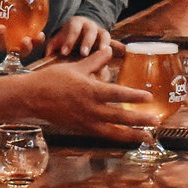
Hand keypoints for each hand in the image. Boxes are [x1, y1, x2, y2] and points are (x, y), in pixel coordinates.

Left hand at [0, 0, 42, 58]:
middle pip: (18, 52)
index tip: (40, 34)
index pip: (30, 42)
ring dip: (1, 38)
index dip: (37, 42)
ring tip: (2, 27)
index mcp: (15, 35)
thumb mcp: (5, 0)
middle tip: (26, 40)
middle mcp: (4, 42)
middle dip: (24, 48)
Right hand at [18, 46, 162, 140]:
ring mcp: (85, 121)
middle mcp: (90, 109)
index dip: (134, 96)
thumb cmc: (52, 79)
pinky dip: (116, 137)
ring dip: (132, 134)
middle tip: (156, 121)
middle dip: (140, 120)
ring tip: (147, 137)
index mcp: (90, 90)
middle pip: (120, 117)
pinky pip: (102, 135)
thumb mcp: (75, 66)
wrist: (31, 97)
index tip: (148, 97)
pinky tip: (127, 138)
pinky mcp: (81, 129)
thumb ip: (95, 61)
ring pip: (113, 131)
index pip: (117, 94)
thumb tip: (109, 49)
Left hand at [47, 16, 112, 57]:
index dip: (69, 40)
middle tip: (83, 53)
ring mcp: (100, 30)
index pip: (73, 29)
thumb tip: (47, 55)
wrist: (82, 29)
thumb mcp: (59, 38)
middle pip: (89, 31)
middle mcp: (89, 25)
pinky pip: (114, 41)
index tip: (64, 52)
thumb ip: (53, 45)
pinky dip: (118, 46)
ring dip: (103, 43)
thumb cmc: (68, 37)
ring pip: (104, 34)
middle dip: (87, 42)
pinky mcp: (107, 39)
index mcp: (75, 23)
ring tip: (102, 52)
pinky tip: (123, 52)